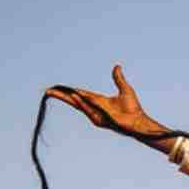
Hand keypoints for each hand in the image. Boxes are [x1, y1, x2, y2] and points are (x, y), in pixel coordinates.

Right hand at [45, 65, 172, 149]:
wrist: (139, 121)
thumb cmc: (133, 109)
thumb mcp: (125, 90)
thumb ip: (118, 79)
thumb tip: (117, 67)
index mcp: (98, 101)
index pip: (81, 94)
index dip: (70, 91)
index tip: (58, 88)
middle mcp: (95, 108)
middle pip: (75, 101)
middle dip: (62, 96)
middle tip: (49, 91)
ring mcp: (97, 114)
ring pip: (80, 105)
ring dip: (69, 98)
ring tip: (57, 92)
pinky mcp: (101, 120)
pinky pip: (89, 109)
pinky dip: (82, 103)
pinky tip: (75, 96)